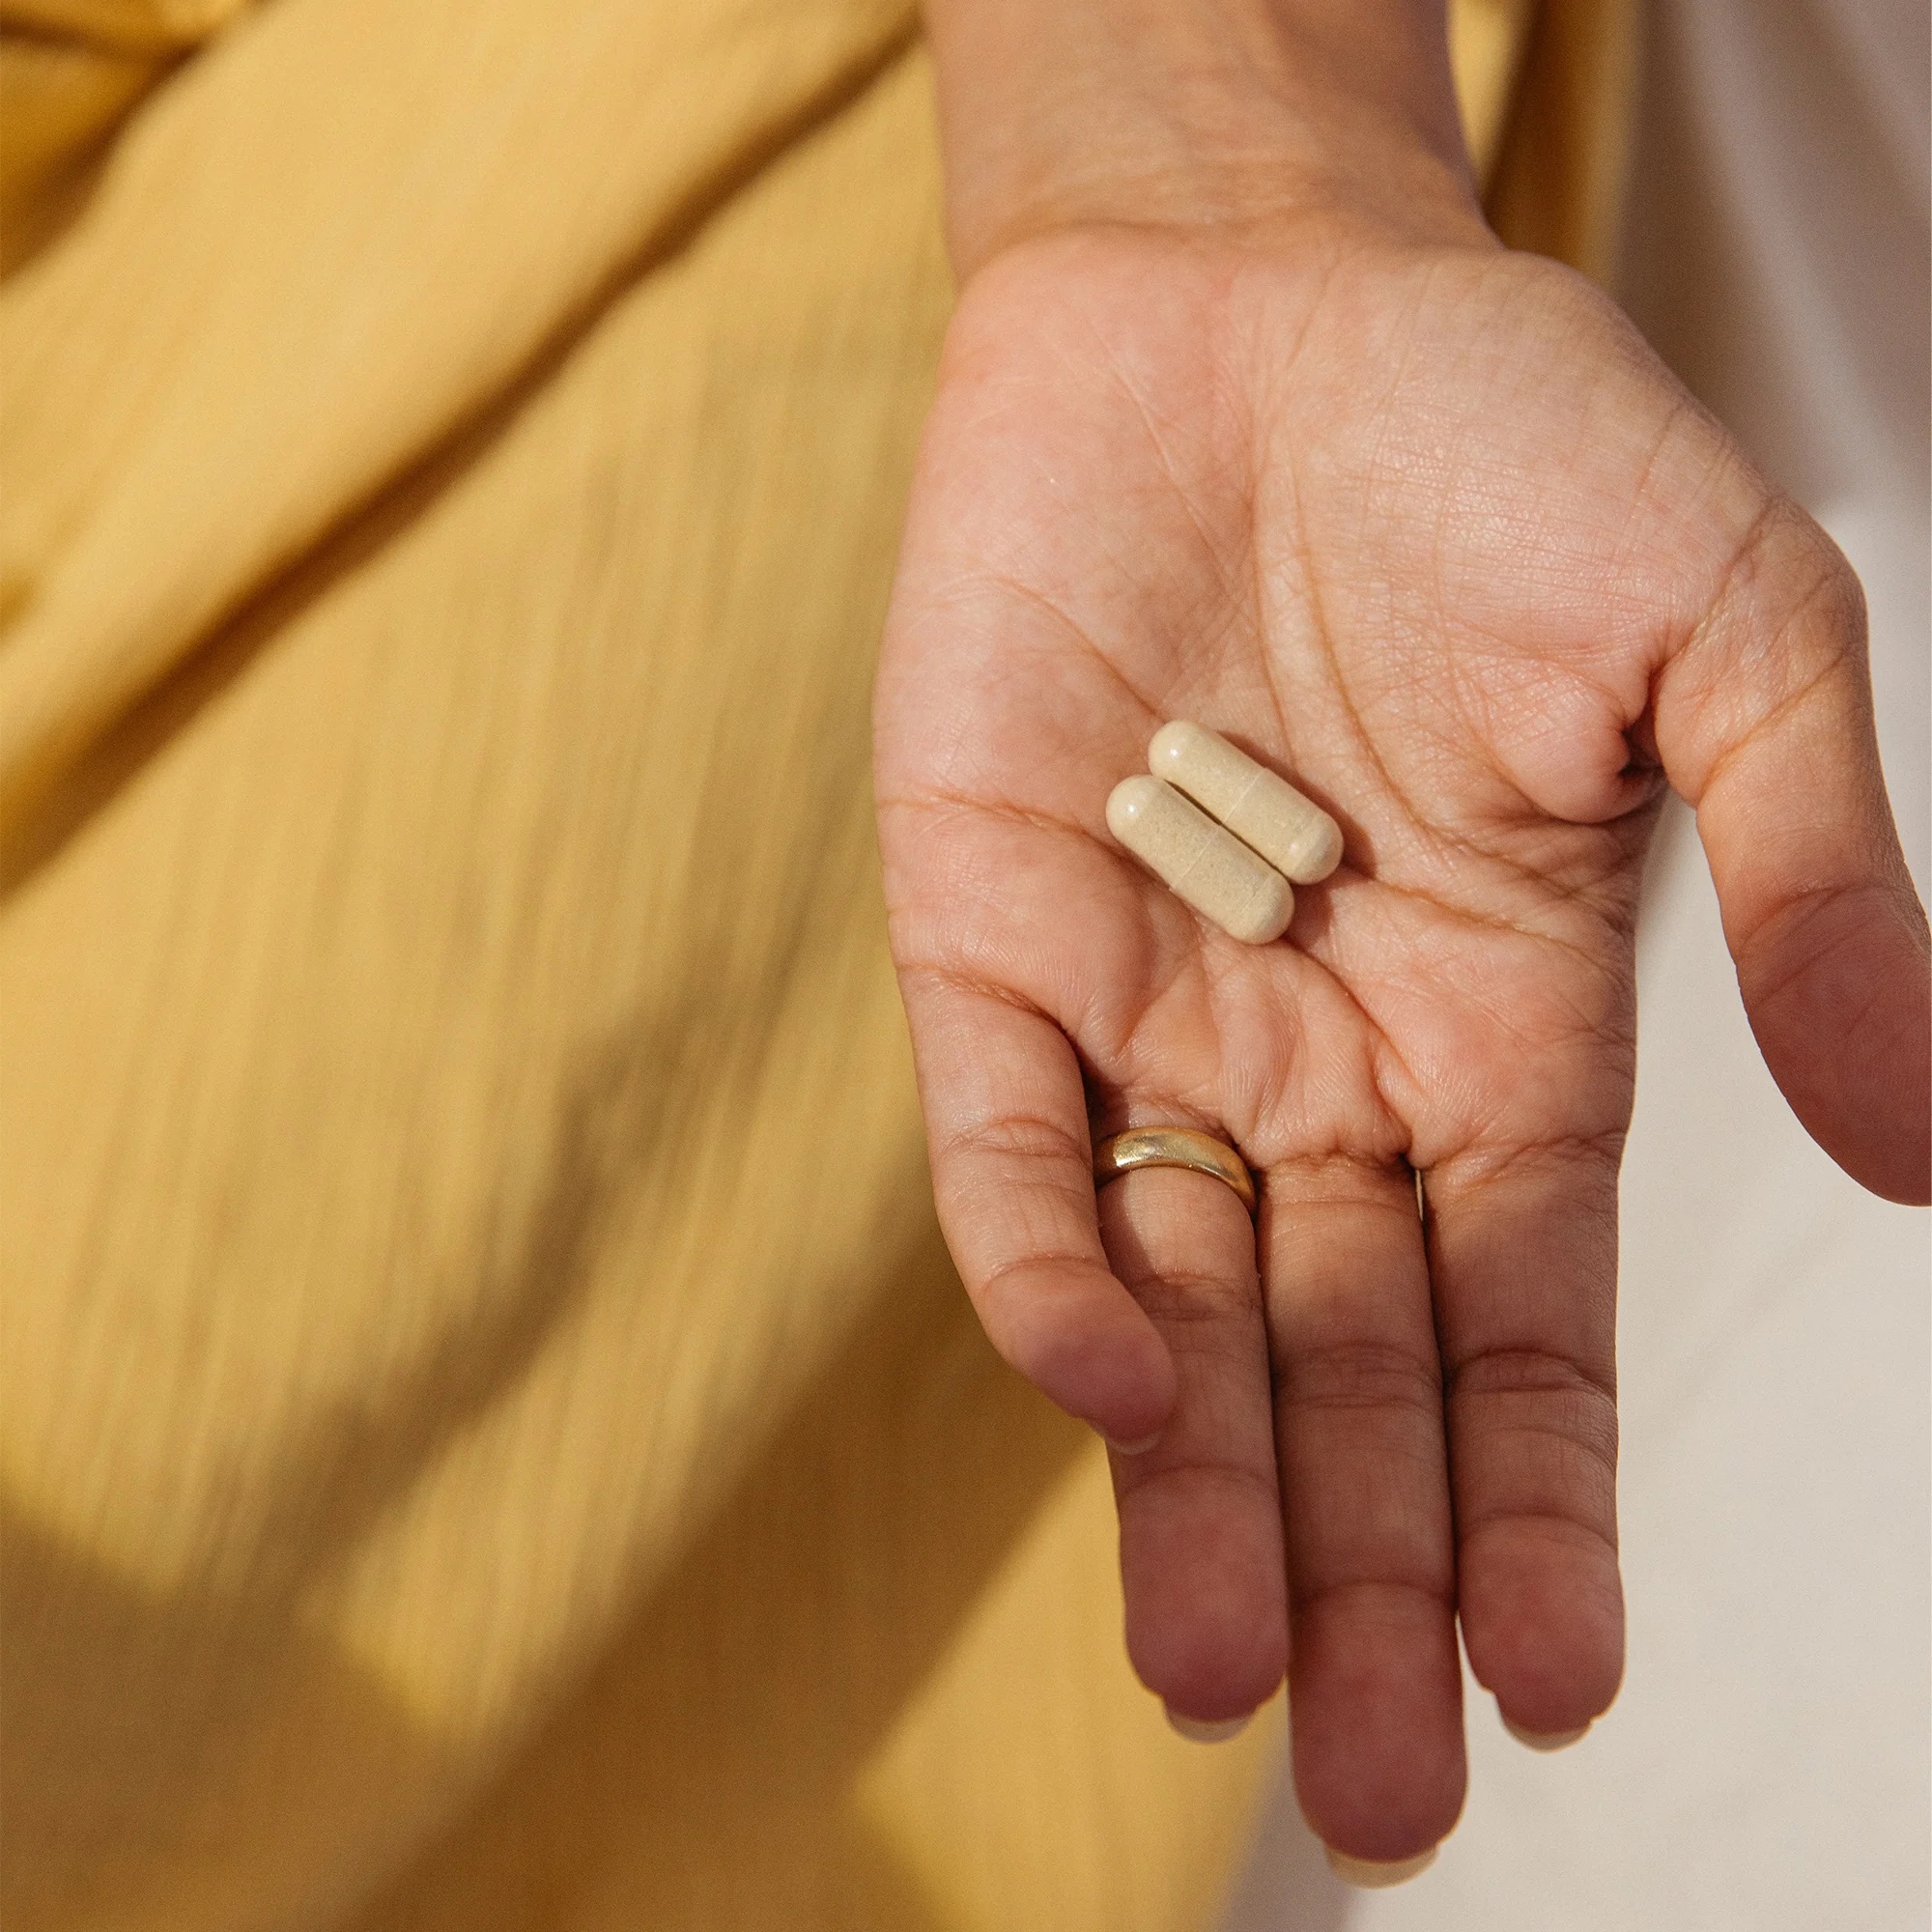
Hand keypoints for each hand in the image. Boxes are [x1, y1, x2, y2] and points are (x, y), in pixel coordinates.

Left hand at [874, 204, 1928, 1864]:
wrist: (1248, 296)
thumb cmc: (1496, 438)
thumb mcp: (1727, 642)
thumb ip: (1809, 887)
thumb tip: (1921, 1143)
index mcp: (1503, 1030)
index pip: (1519, 1326)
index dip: (1534, 1506)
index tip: (1551, 1685)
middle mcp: (1322, 1059)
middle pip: (1341, 1365)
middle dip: (1356, 1566)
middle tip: (1375, 1785)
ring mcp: (1150, 1008)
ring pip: (1175, 1297)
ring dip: (1194, 1479)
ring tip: (1222, 1677)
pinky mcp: (989, 931)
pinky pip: (1009, 1137)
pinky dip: (1048, 1258)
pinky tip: (1109, 1378)